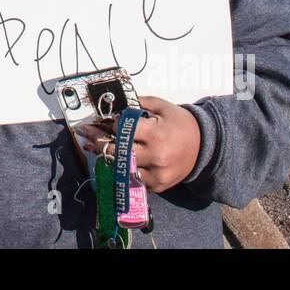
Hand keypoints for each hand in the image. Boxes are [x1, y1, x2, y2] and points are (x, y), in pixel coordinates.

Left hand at [73, 96, 200, 193]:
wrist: (204, 146)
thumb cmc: (180, 123)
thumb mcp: (162, 106)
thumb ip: (139, 103)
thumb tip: (115, 103)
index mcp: (156, 134)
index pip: (123, 130)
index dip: (110, 124)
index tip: (100, 120)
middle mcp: (155, 156)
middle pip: (117, 150)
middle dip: (98, 139)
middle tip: (85, 132)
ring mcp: (156, 174)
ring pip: (121, 167)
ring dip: (105, 156)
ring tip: (90, 145)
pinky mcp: (157, 186)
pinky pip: (133, 178)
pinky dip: (121, 168)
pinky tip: (109, 159)